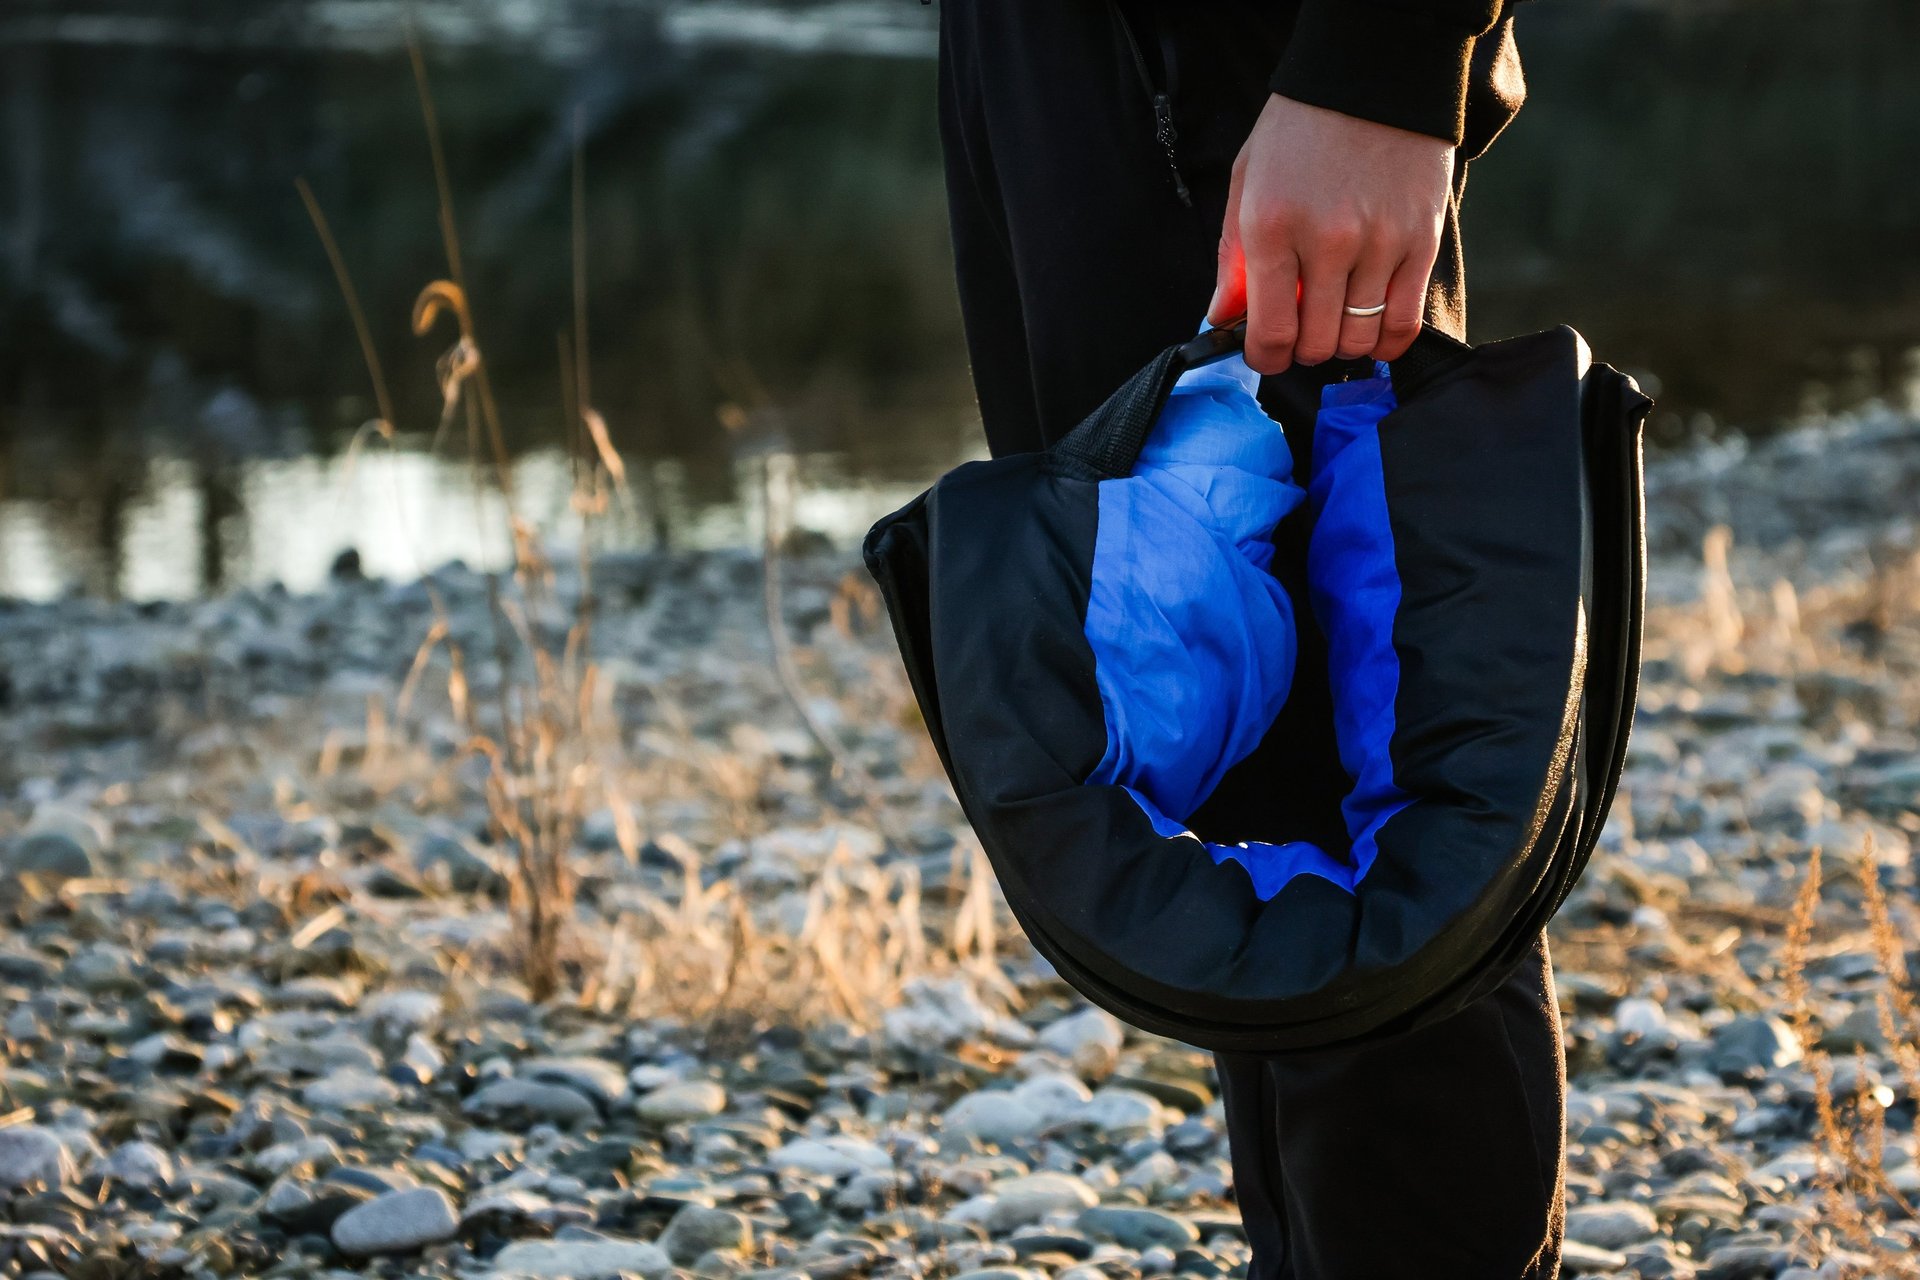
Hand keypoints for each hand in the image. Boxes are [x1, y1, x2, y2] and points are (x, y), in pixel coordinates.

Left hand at [1207, 95, 1454, 373]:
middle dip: (1303, 351)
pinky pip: (1405, 321)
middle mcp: (1327, 241)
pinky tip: (1372, 333)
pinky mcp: (1422, 241)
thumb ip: (1234, 258)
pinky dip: (1386, 342)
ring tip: (1336, 323)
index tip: (1265, 354)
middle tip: (1301, 333)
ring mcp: (1380, 243)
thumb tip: (1224, 317)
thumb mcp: (1248, 182)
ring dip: (1343, 345)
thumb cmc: (1302, 128)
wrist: (1373, 75)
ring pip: (1360, 338)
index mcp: (1273, 226)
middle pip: (1317, 343)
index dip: (1265, 358)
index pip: (1270, 331)